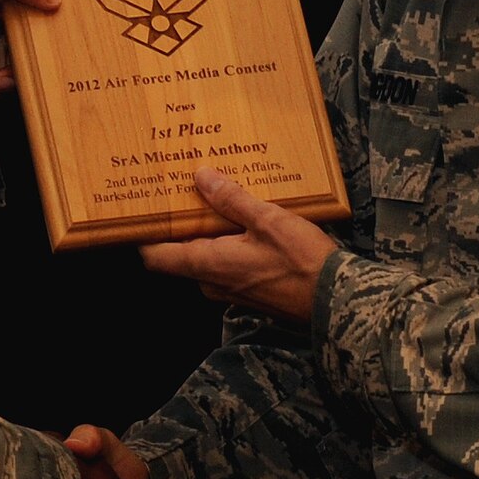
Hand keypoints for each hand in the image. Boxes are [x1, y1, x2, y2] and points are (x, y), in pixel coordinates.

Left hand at [0, 0, 59, 106]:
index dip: (61, 5)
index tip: (72, 12)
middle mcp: (15, 27)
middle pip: (49, 35)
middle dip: (52, 45)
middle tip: (46, 49)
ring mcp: (9, 54)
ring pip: (39, 64)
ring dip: (27, 70)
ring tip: (7, 70)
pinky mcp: (3, 80)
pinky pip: (20, 87)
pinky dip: (8, 86)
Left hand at [139, 167, 336, 324]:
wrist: (337, 300)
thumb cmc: (302, 263)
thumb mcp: (267, 220)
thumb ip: (231, 199)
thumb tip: (201, 177)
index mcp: (207, 265)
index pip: (156, 256)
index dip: (144, 234)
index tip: (141, 209)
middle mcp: (212, 282)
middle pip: (180, 252)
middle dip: (182, 223)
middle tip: (183, 191)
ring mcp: (230, 289)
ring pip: (206, 256)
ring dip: (209, 230)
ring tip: (218, 197)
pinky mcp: (248, 290)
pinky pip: (226, 263)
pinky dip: (228, 241)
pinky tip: (245, 220)